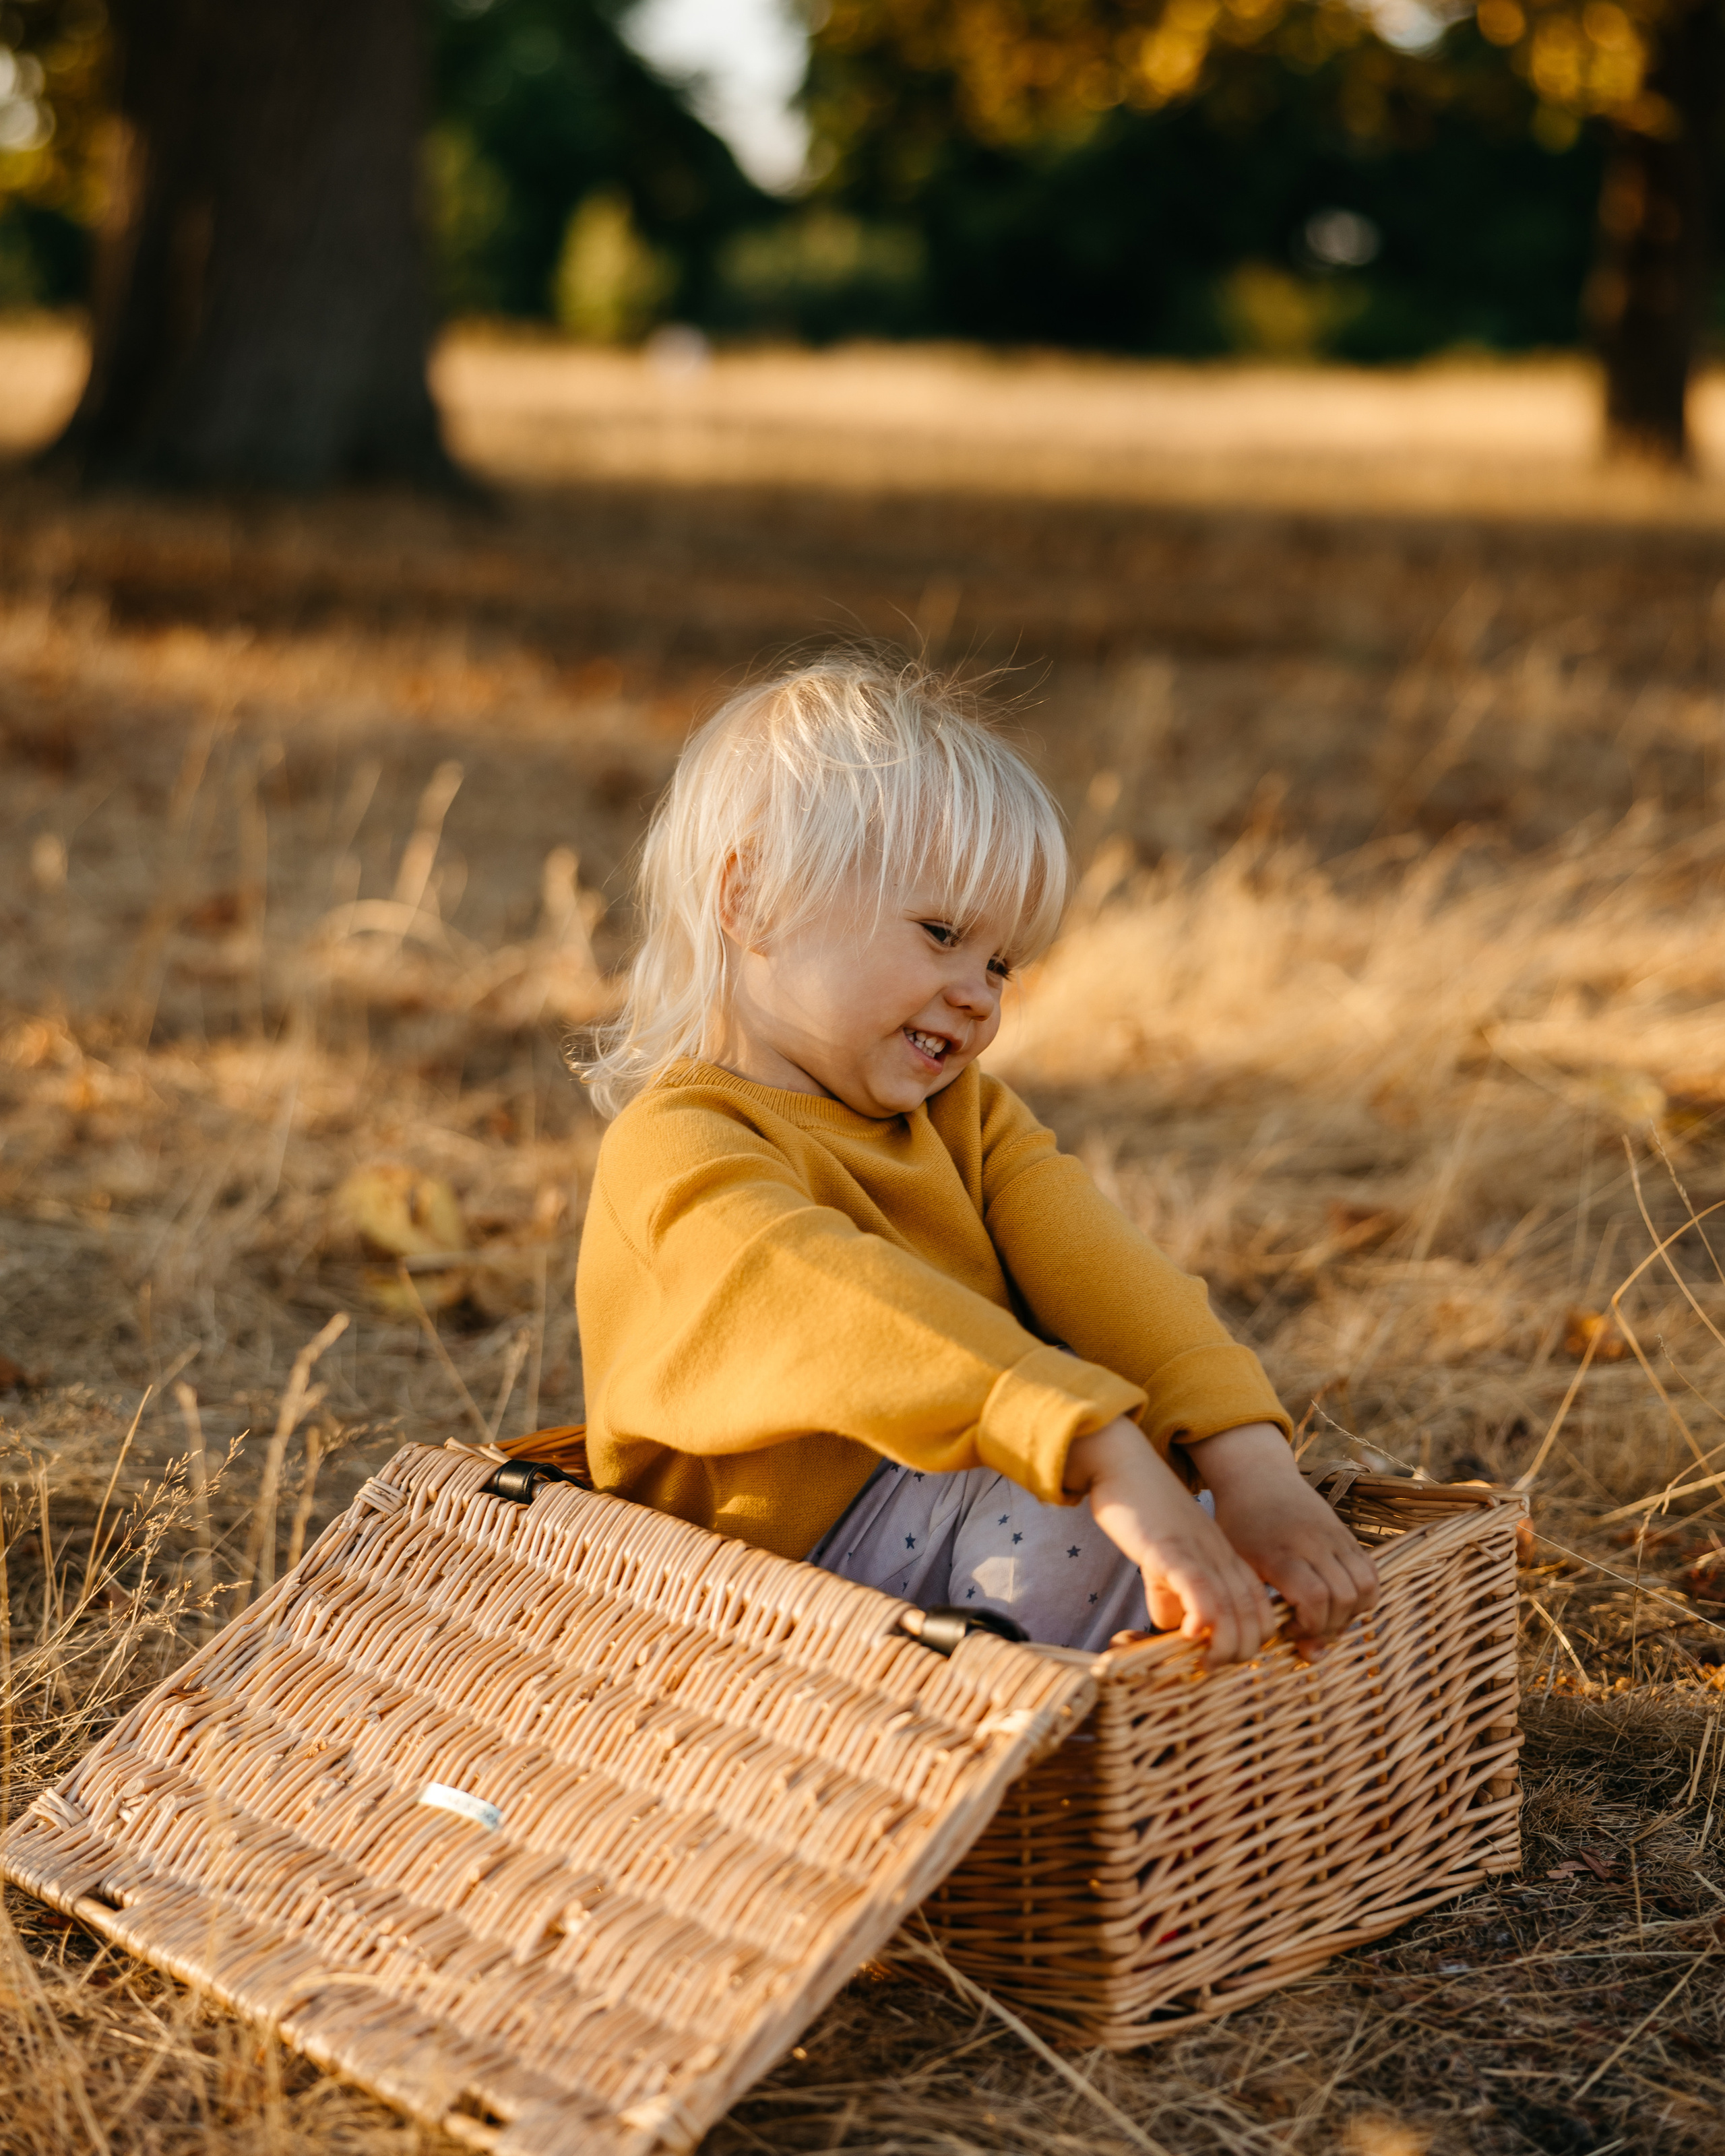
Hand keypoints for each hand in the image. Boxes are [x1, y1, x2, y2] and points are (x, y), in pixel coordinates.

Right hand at [1064, 1417, 1276, 1667]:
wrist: (1126, 1466)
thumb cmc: (1145, 1515)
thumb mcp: (1170, 1560)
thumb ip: (1178, 1596)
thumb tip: (1177, 1632)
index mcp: (1228, 1563)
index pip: (1262, 1617)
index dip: (1249, 1647)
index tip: (1220, 1659)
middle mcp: (1224, 1560)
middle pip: (1256, 1622)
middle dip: (1239, 1654)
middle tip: (1208, 1665)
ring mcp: (1201, 1554)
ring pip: (1234, 1613)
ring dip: (1223, 1648)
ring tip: (1201, 1661)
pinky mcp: (1174, 1549)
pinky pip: (1200, 1590)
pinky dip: (1202, 1620)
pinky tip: (1187, 1635)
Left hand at [1183, 1422, 1379, 1654]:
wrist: (1257, 1476)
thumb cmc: (1239, 1525)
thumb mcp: (1236, 1563)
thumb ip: (1259, 1604)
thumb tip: (1278, 1645)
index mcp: (1280, 1553)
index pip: (1314, 1598)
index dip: (1309, 1626)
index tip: (1289, 1632)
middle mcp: (1313, 1544)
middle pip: (1344, 1597)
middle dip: (1330, 1626)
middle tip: (1307, 1630)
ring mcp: (1334, 1538)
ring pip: (1364, 1586)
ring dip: (1351, 1613)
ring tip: (1325, 1619)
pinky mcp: (1346, 1535)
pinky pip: (1370, 1572)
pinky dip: (1364, 1595)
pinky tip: (1340, 1603)